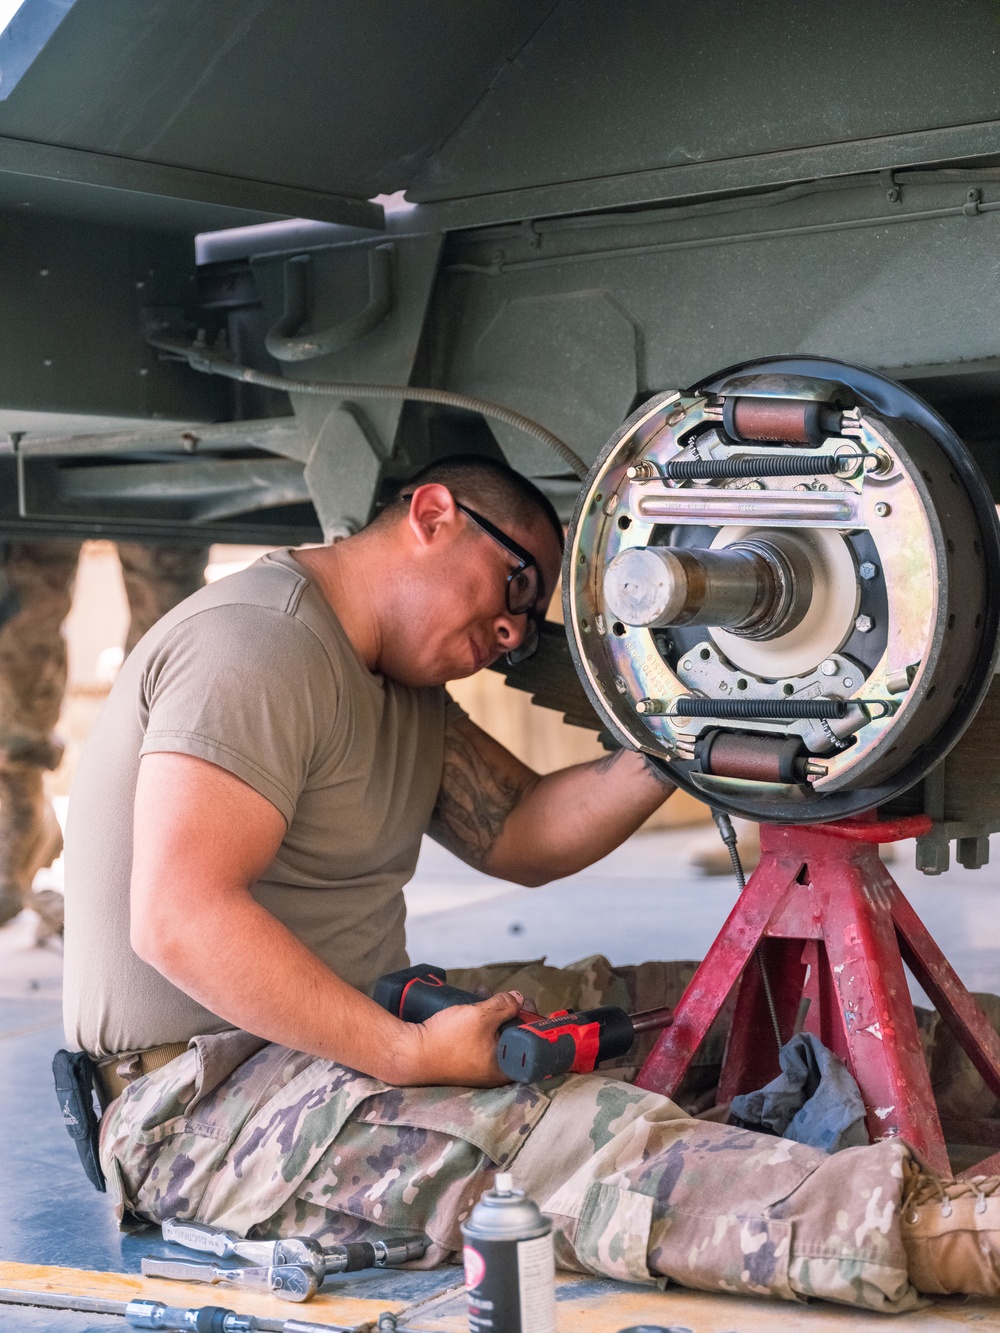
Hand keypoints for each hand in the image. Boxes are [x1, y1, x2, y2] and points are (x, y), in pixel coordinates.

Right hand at [398, 990, 524, 1086]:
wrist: (409, 1053)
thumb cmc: (447, 1040)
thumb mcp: (481, 1016)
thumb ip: (504, 1005)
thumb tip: (518, 998)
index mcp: (504, 1068)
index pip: (529, 1045)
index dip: (531, 1021)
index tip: (527, 1004)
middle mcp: (493, 1072)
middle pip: (512, 1038)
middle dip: (510, 1012)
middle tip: (509, 997)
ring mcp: (477, 1067)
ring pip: (493, 1035)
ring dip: (492, 1012)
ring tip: (485, 993)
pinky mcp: (462, 1059)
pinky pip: (478, 1037)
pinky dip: (479, 1020)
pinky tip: (472, 1004)